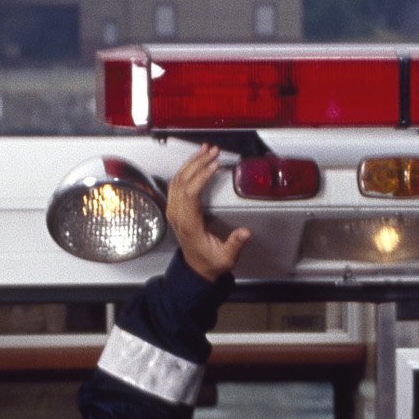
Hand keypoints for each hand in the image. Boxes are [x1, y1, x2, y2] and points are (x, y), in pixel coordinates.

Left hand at [166, 144, 251, 280]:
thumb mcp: (226, 258)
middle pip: (183, 180)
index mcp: (189, 224)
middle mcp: (177, 215)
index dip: (202, 176)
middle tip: (213, 151)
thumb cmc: (209, 262)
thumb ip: (234, 244)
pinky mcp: (174, 207)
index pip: (191, 192)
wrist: (196, 269)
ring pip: (178, 178)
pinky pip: (176, 182)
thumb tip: (244, 232)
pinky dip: (186, 168)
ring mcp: (173, 210)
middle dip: (199, 162)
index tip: (214, 165)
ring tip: (206, 149)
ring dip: (192, 162)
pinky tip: (196, 160)